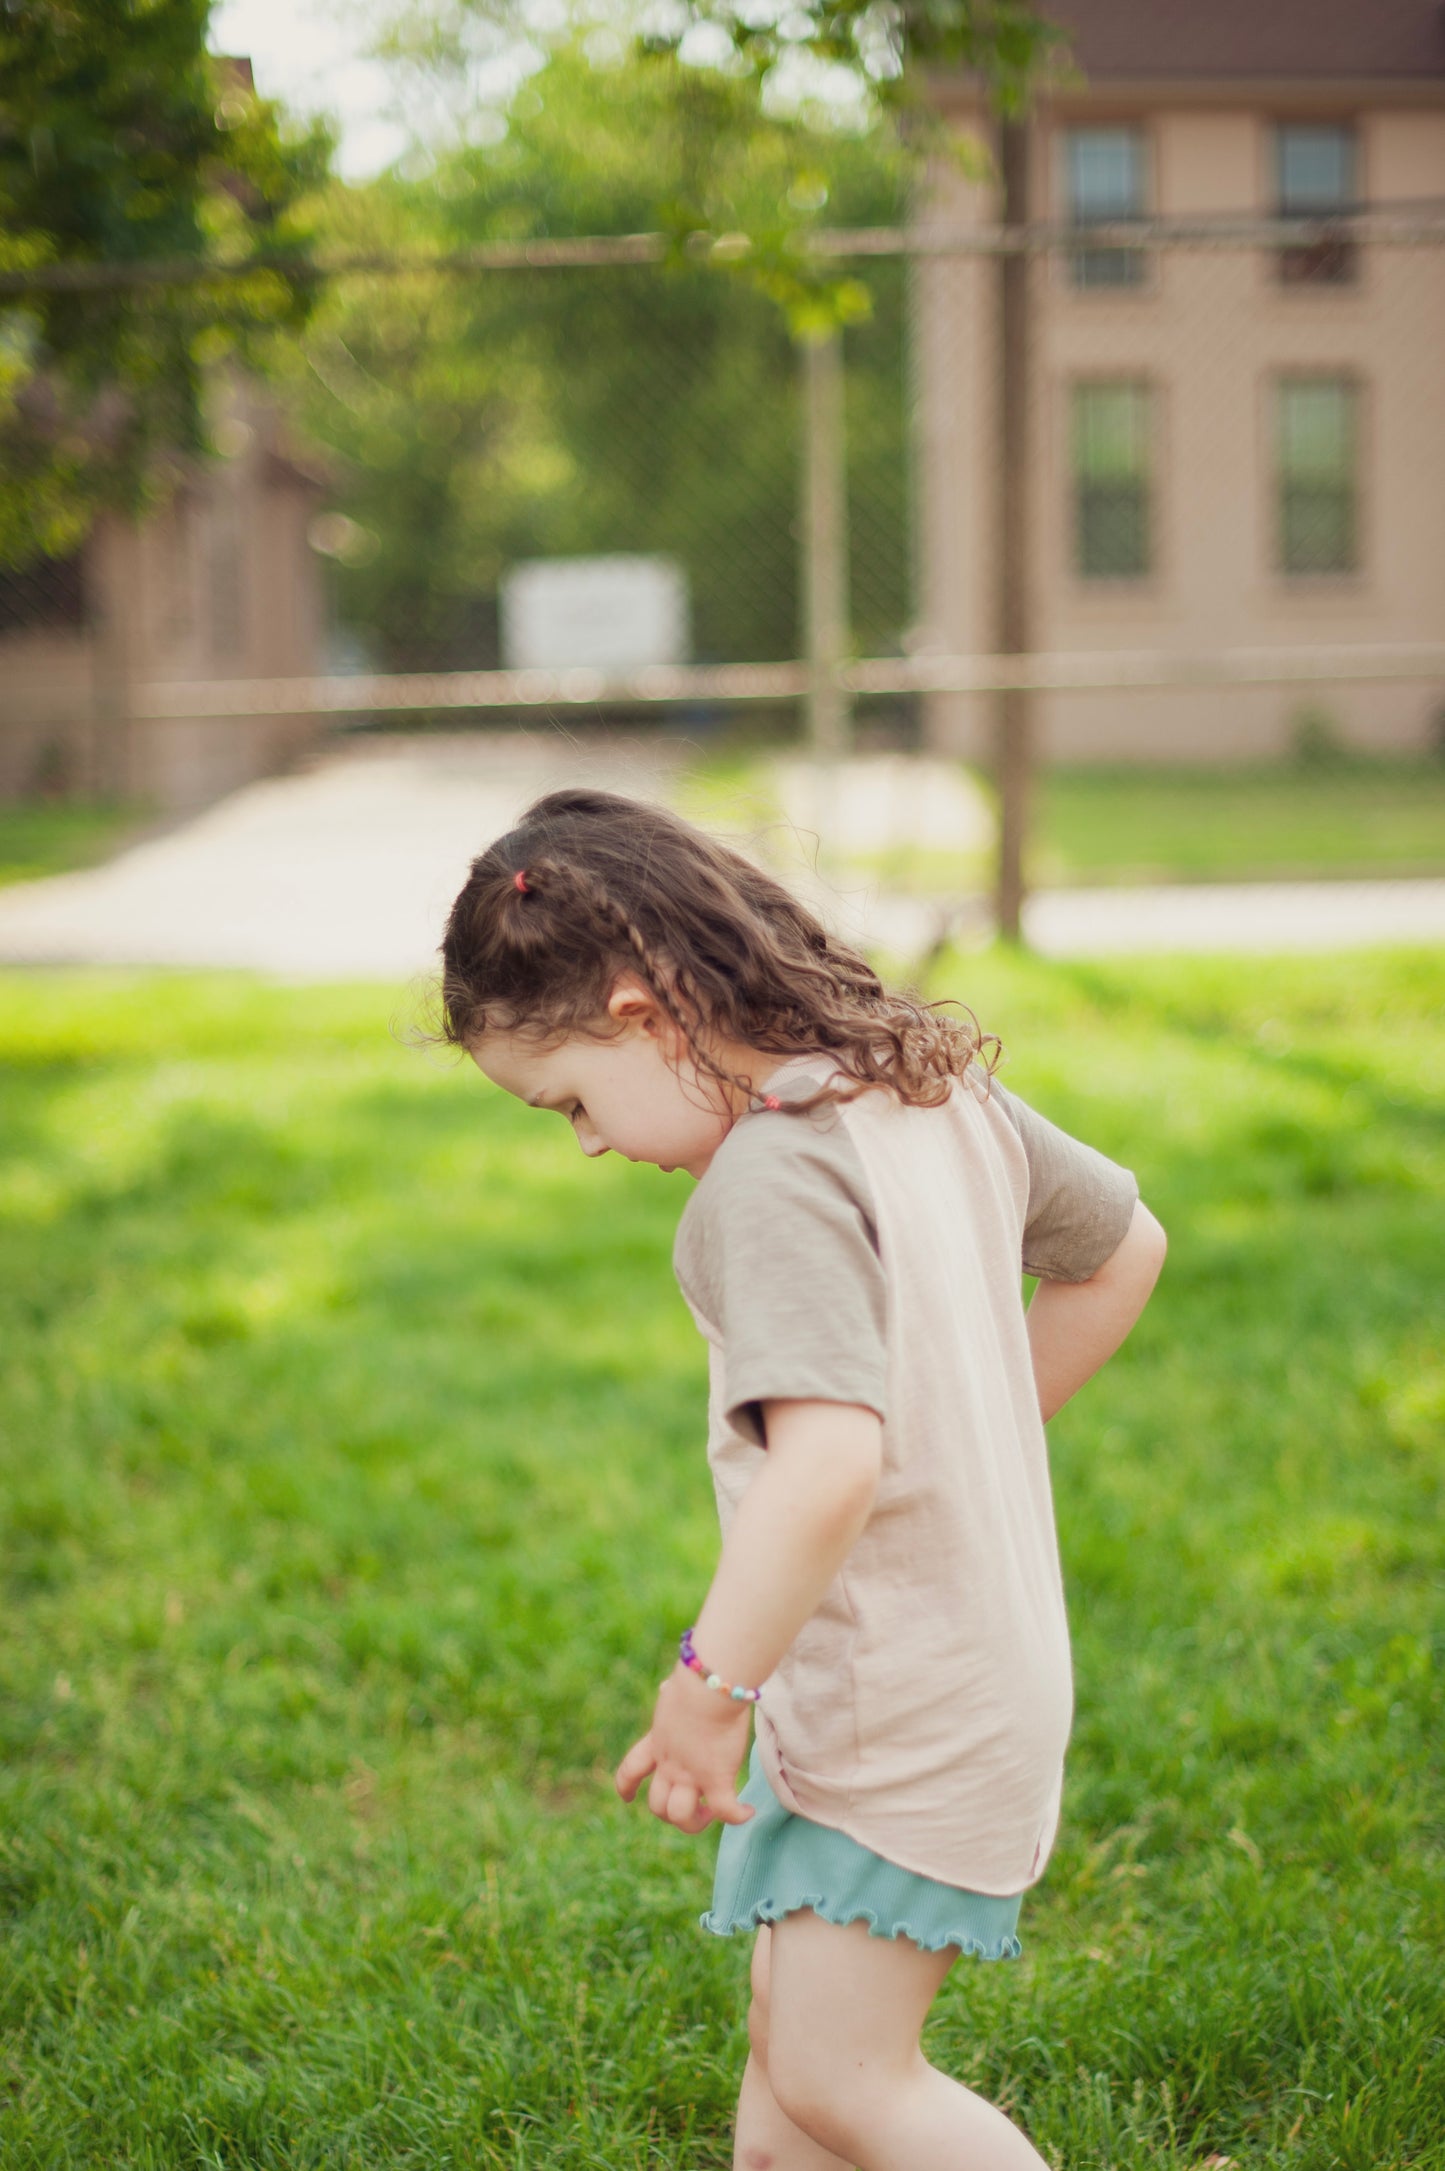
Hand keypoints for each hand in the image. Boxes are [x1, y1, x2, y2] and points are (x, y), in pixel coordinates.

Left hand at [615, 1663, 754, 1834]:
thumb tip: (668, 1687)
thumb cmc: (696, 1680)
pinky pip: (725, 1811)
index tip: (627, 1798)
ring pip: (681, 1817)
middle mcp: (670, 1764)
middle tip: (694, 1805)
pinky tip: (748, 1811)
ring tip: (712, 1812)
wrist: (709, 1687)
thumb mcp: (675, 1691)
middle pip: (657, 1806)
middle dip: (671, 1813)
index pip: (630, 1770)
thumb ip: (671, 1695)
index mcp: (658, 1742)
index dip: (626, 1788)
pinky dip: (737, 1816)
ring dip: (696, 1821)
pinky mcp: (716, 1779)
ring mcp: (691, 1775)